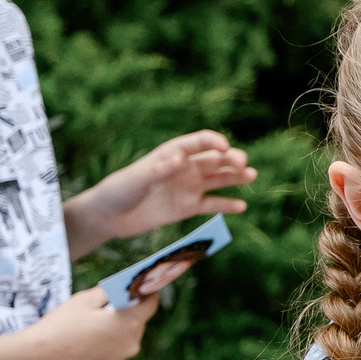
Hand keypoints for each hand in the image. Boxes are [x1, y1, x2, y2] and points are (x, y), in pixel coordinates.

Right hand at [25, 287, 160, 359]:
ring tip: (95, 325)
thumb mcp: (84, 300)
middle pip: (137, 322)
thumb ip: (109, 292)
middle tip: (113, 305)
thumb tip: (122, 288)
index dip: (148, 293)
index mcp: (129, 323)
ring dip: (117, 331)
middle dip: (128, 312)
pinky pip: (114, 353)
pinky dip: (107, 346)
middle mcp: (131, 344)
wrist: (35, 358)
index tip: (145, 287)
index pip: (150, 304)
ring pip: (126, 339)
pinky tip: (87, 342)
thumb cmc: (60, 325)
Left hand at [65, 130, 255, 258]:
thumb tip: (180, 159)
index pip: (199, 142)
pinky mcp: (188, 206)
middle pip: (215, 159)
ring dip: (236, 177)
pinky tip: (242, 206)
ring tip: (252, 176)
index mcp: (172, 154)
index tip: (225, 148)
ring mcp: (188, 187)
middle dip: (231, 159)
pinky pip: (212, 204)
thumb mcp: (136, 179)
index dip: (215, 142)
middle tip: (243, 164)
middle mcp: (185, 168)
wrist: (109, 217)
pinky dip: (228, 205)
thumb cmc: (118, 191)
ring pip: (218, 179)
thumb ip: (159, 170)